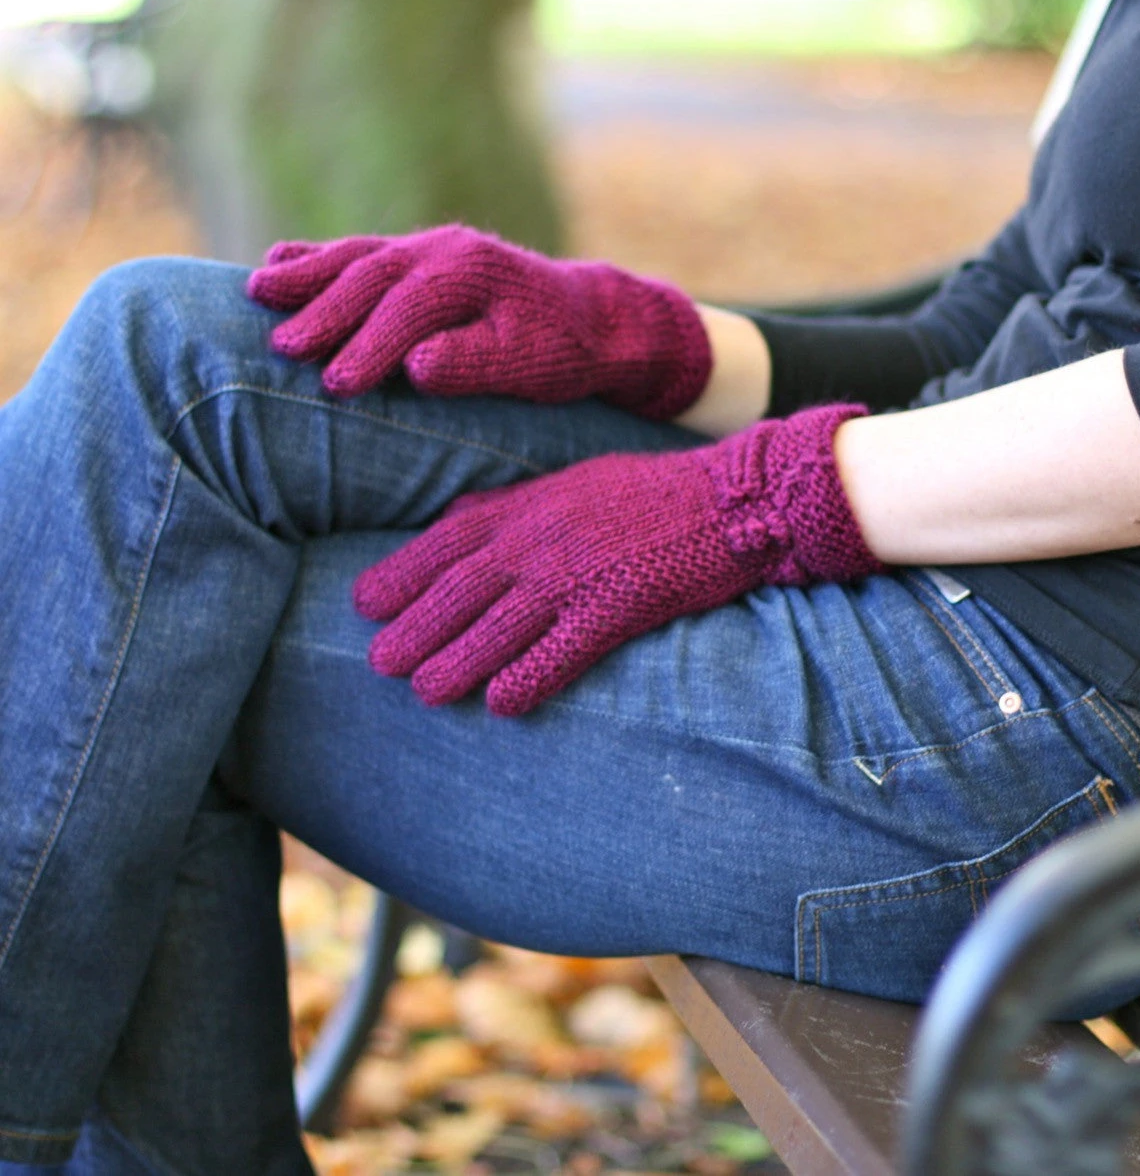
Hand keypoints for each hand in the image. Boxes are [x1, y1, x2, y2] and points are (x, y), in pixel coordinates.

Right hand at [246, 225, 711, 419]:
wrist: (592, 318)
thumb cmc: (560, 351)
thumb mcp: (528, 366)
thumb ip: (473, 365)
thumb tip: (415, 366)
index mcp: (471, 274)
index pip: (408, 310)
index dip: (369, 348)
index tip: (336, 387)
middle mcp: (445, 249)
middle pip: (372, 276)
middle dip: (324, 312)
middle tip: (283, 348)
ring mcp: (430, 246)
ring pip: (358, 255)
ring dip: (307, 275)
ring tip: (258, 293)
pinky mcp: (420, 255)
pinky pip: (362, 250)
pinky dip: (318, 256)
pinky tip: (277, 261)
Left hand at [353, 404, 879, 714]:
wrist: (728, 499)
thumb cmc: (647, 492)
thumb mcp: (569, 481)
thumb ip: (510, 504)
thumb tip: (453, 520)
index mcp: (527, 507)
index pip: (447, 542)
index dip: (401, 574)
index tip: (364, 602)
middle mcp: (540, 542)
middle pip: (461, 590)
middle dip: (415, 628)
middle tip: (378, 663)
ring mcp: (576, 575)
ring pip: (499, 626)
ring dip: (456, 662)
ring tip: (424, 692)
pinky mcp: (617, 608)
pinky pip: (562, 651)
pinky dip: (528, 679)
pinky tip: (501, 705)